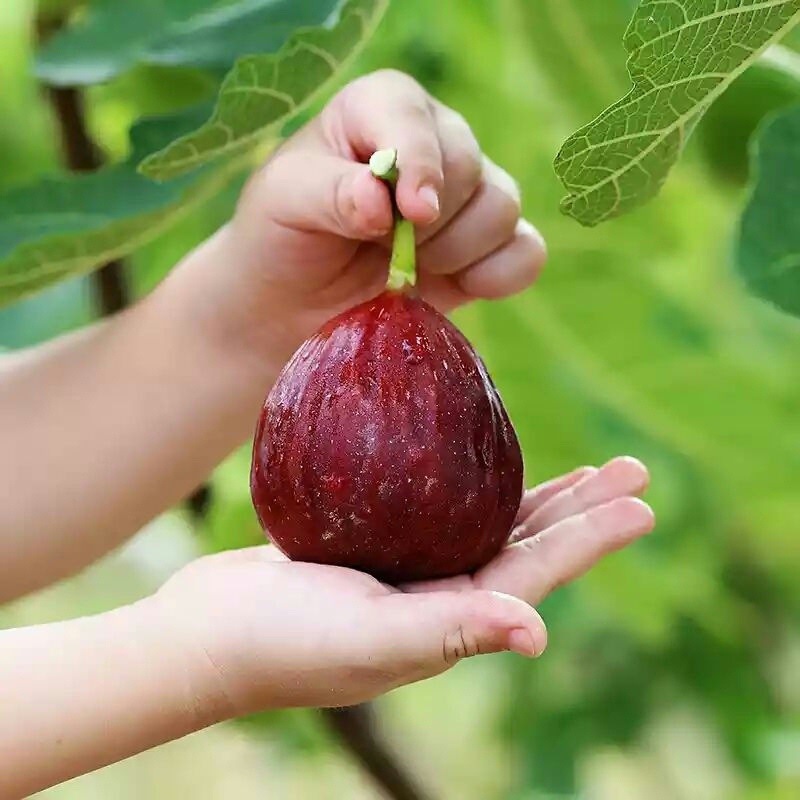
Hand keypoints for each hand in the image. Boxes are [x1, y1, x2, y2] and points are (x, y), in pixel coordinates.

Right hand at [151, 457, 652, 719]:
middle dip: (582, 508)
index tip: (641, 500)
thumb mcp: (368, 639)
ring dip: (540, 493)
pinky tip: (478, 450)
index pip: (538, 571)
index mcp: (450, 620)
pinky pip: (435, 501)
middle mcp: (439, 595)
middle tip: (631, 468)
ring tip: (585, 466)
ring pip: (489, 520)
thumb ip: (449, 632)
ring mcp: (408, 567)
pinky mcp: (373, 541)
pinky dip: (466, 476)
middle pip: (528, 541)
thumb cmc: (280, 644)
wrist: (206, 633)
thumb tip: (538, 631)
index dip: (592, 538)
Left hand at [176, 69, 546, 366]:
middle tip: (384, 252)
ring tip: (407, 271)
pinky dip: (500, 275)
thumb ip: (328, 193)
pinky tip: (458, 286)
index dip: (419, 163)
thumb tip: (381, 202)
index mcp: (379, 110)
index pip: (413, 117)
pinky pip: (526, 252)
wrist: (296, 302)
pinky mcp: (486, 248)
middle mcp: (432, 142)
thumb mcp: (283, 204)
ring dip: (456, 251)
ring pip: (502, 208)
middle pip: (469, 166)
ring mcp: (465, 196)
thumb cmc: (283, 237)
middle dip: (427, 223)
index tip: (410, 214)